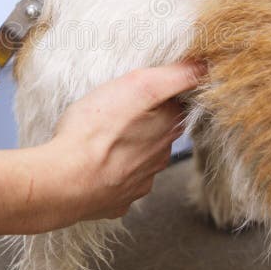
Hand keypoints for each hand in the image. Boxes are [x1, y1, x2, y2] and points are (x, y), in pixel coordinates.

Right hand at [42, 62, 204, 222]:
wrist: (65, 180)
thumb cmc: (96, 130)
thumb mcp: (138, 86)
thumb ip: (176, 76)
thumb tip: (205, 67)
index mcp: (166, 129)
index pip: (178, 107)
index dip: (163, 95)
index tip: (147, 89)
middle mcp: (158, 158)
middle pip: (160, 134)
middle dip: (147, 123)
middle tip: (122, 109)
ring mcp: (138, 184)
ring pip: (141, 160)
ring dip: (130, 149)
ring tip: (105, 137)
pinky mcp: (117, 202)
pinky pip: (120, 184)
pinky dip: (112, 174)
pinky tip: (97, 164)